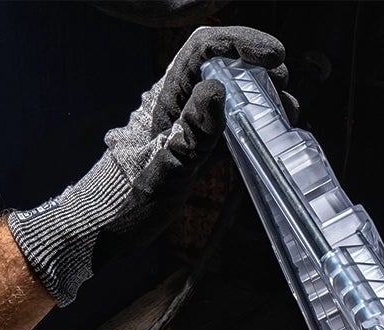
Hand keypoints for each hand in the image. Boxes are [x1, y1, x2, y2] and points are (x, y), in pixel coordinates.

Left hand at [8, 25, 290, 306]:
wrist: (98, 232)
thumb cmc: (124, 206)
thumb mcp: (165, 171)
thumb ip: (193, 132)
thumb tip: (217, 87)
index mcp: (163, 98)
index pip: (204, 48)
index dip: (242, 44)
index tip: (276, 58)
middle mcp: (172, 102)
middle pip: (219, 64)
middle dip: (258, 69)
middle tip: (285, 91)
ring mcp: (179, 122)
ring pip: (224, 91)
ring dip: (257, 96)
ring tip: (285, 113)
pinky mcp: (185, 144)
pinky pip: (221, 120)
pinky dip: (248, 120)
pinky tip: (266, 133)